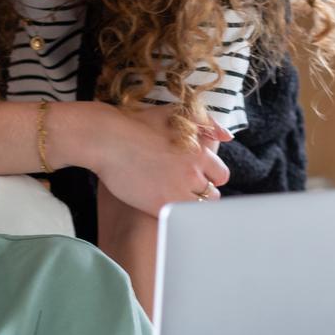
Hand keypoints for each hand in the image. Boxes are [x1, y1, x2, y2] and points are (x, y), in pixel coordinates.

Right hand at [90, 104, 232, 215]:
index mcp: (199, 152)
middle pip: (212, 195)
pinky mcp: (160, 206)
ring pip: (197, 209)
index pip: (221, 175)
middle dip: (201, 192)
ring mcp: (177, 190)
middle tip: (181, 187)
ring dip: (188, 205)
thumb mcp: (176, 115)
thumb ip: (206, 123)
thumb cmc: (137, 125)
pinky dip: (174, 215)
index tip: (195, 176)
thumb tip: (228, 137)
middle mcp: (193, 173)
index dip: (209, 177)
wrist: (106, 139)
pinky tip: (160, 206)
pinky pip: (179, 219)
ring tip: (170, 196)